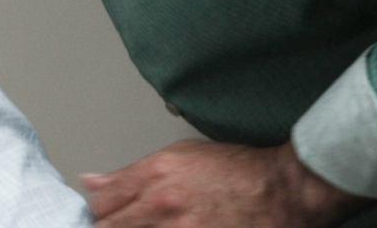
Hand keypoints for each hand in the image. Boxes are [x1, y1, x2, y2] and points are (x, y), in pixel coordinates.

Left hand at [81, 139, 368, 226]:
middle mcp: (165, 205)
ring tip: (152, 226)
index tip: (104, 217)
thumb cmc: (237, 171)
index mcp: (156, 177)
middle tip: (124, 224)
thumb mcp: (178, 156)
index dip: (99, 213)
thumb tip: (90, 182)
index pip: (102, 204)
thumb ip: (130, 174)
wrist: (285, 191)